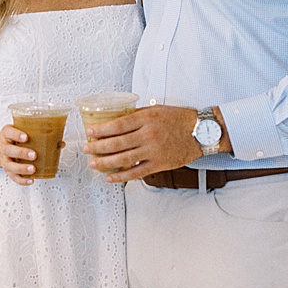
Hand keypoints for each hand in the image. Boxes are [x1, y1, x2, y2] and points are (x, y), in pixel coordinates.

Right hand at [0, 124, 44, 185]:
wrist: (3, 147)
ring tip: (33, 169)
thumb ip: (40, 136)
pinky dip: (22, 180)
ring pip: (10, 165)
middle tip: (34, 154)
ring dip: (22, 168)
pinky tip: (31, 179)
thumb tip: (60, 143)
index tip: (26, 137)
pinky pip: (13, 177)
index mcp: (7, 134)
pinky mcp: (8, 171)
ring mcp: (5, 160)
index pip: (8, 132)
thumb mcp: (24, 132)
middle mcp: (4, 147)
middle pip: (8, 150)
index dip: (16, 134)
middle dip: (21, 153)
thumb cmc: (16, 139)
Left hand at [82, 104, 201, 181]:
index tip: (89, 132)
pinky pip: (136, 172)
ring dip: (105, 162)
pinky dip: (121, 176)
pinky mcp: (159, 164)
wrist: (202, 131)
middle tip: (85, 149)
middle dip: (97, 147)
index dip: (100, 130)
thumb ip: (138, 114)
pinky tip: (110, 177)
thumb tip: (117, 117)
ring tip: (92, 163)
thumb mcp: (157, 109)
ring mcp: (153, 151)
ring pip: (123, 159)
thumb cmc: (179, 118)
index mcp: (146, 118)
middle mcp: (148, 134)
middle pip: (116, 142)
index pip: (117, 125)